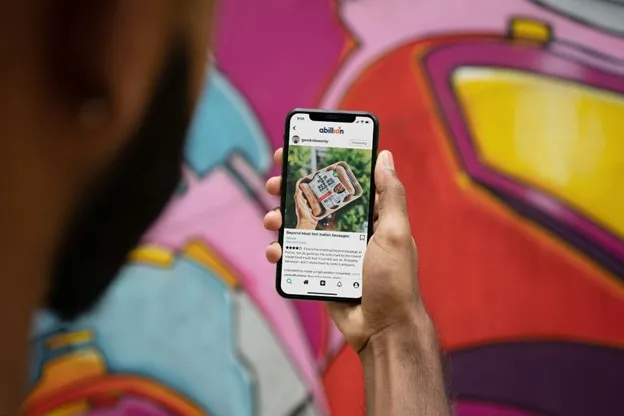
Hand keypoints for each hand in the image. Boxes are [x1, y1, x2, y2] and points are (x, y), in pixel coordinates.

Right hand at [264, 148, 425, 353]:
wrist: (381, 329)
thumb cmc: (394, 280)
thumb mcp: (396, 233)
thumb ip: (391, 195)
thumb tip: (384, 156)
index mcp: (370, 216)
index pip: (343, 182)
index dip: (321, 165)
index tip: (297, 153)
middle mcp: (350, 229)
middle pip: (315, 201)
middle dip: (291, 190)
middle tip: (272, 183)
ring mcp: (332, 250)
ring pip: (299, 227)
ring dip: (279, 219)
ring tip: (269, 219)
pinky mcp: (318, 270)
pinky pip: (295, 255)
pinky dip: (280, 251)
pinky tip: (274, 251)